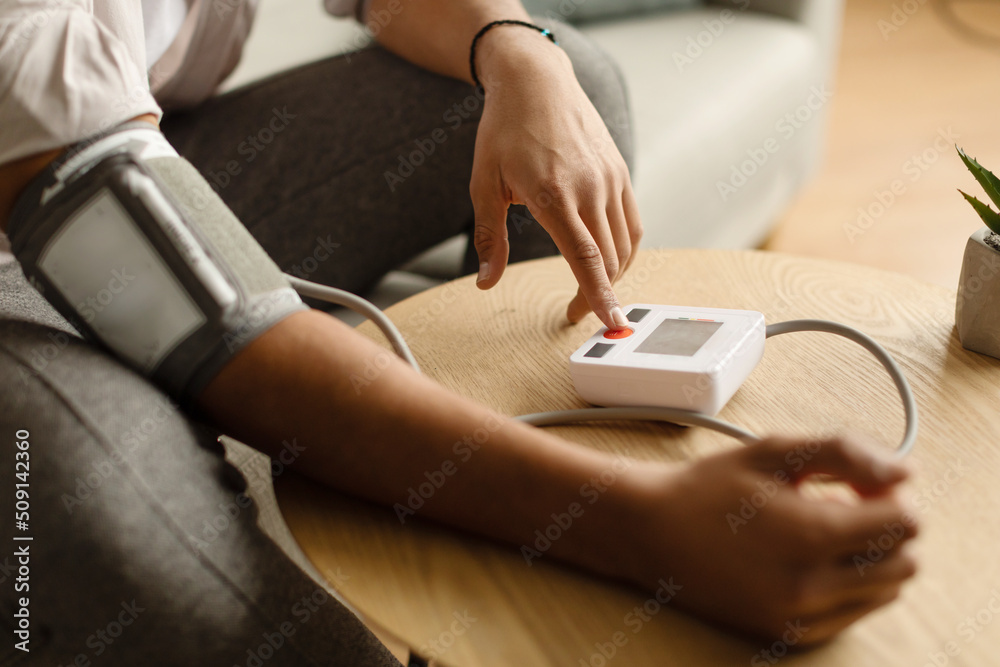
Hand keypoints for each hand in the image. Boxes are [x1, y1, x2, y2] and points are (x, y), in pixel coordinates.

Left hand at [469, 29, 641, 328]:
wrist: (536, 81)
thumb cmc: (504, 131)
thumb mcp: (484, 184)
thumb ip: (489, 238)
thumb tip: (486, 282)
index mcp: (554, 195)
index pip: (586, 259)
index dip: (599, 297)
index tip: (611, 325)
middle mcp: (590, 188)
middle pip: (609, 260)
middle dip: (597, 295)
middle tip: (574, 313)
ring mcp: (610, 179)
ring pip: (625, 245)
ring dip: (613, 275)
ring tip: (592, 290)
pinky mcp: (619, 172)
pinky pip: (631, 222)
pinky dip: (624, 249)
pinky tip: (608, 259)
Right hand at [621, 436, 918, 643]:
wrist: (651, 532)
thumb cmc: (708, 488)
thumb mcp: (773, 452)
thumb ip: (845, 453)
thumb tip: (904, 470)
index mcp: (812, 535)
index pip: (905, 522)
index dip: (892, 493)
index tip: (861, 482)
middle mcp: (812, 586)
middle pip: (904, 562)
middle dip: (887, 527)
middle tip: (845, 503)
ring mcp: (800, 617)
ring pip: (884, 592)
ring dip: (870, 558)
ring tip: (822, 531)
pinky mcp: (788, 634)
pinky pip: (850, 615)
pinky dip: (846, 586)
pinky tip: (807, 558)